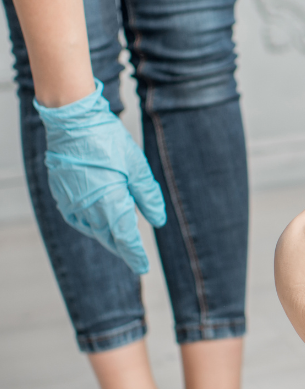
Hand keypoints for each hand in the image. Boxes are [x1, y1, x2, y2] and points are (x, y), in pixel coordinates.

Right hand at [34, 80, 165, 274]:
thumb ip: (148, 196)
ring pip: (92, 229)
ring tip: (121, 241)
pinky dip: (91, 225)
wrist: (73, 123)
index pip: (124, 238)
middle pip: (108, 237)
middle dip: (122, 249)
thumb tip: (158, 220)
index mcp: (109, 202)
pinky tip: (100, 223)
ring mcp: (71, 202)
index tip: (143, 266)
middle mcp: (88, 207)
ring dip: (107, 236)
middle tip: (136, 259)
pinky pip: (78, 219)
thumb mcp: (137, 167)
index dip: (135, 254)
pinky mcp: (62, 195)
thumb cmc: (107, 140)